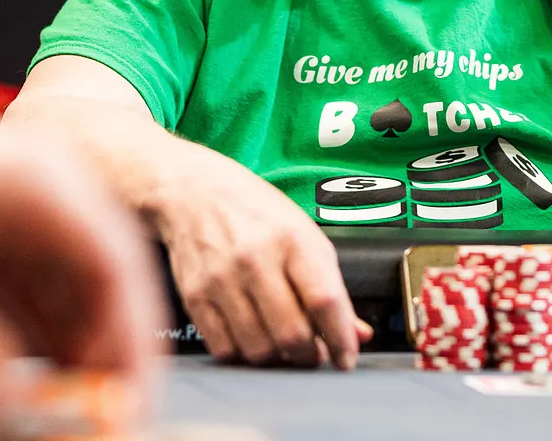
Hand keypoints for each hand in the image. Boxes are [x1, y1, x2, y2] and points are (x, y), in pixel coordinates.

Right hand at [155, 149, 372, 368]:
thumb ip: (330, 286)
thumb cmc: (257, 214)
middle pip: (292, 334)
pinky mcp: (194, 296)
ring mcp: (222, 279)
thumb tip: (357, 333)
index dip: (341, 338)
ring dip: (278, 359)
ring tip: (283, 345)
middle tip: (313, 354)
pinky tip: (252, 338)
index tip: (346, 358)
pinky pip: (224, 349)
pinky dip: (244, 354)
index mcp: (293, 240)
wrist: (194, 193)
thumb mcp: (304, 236)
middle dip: (310, 356)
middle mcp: (256, 259)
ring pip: (259, 349)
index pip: (324, 300)